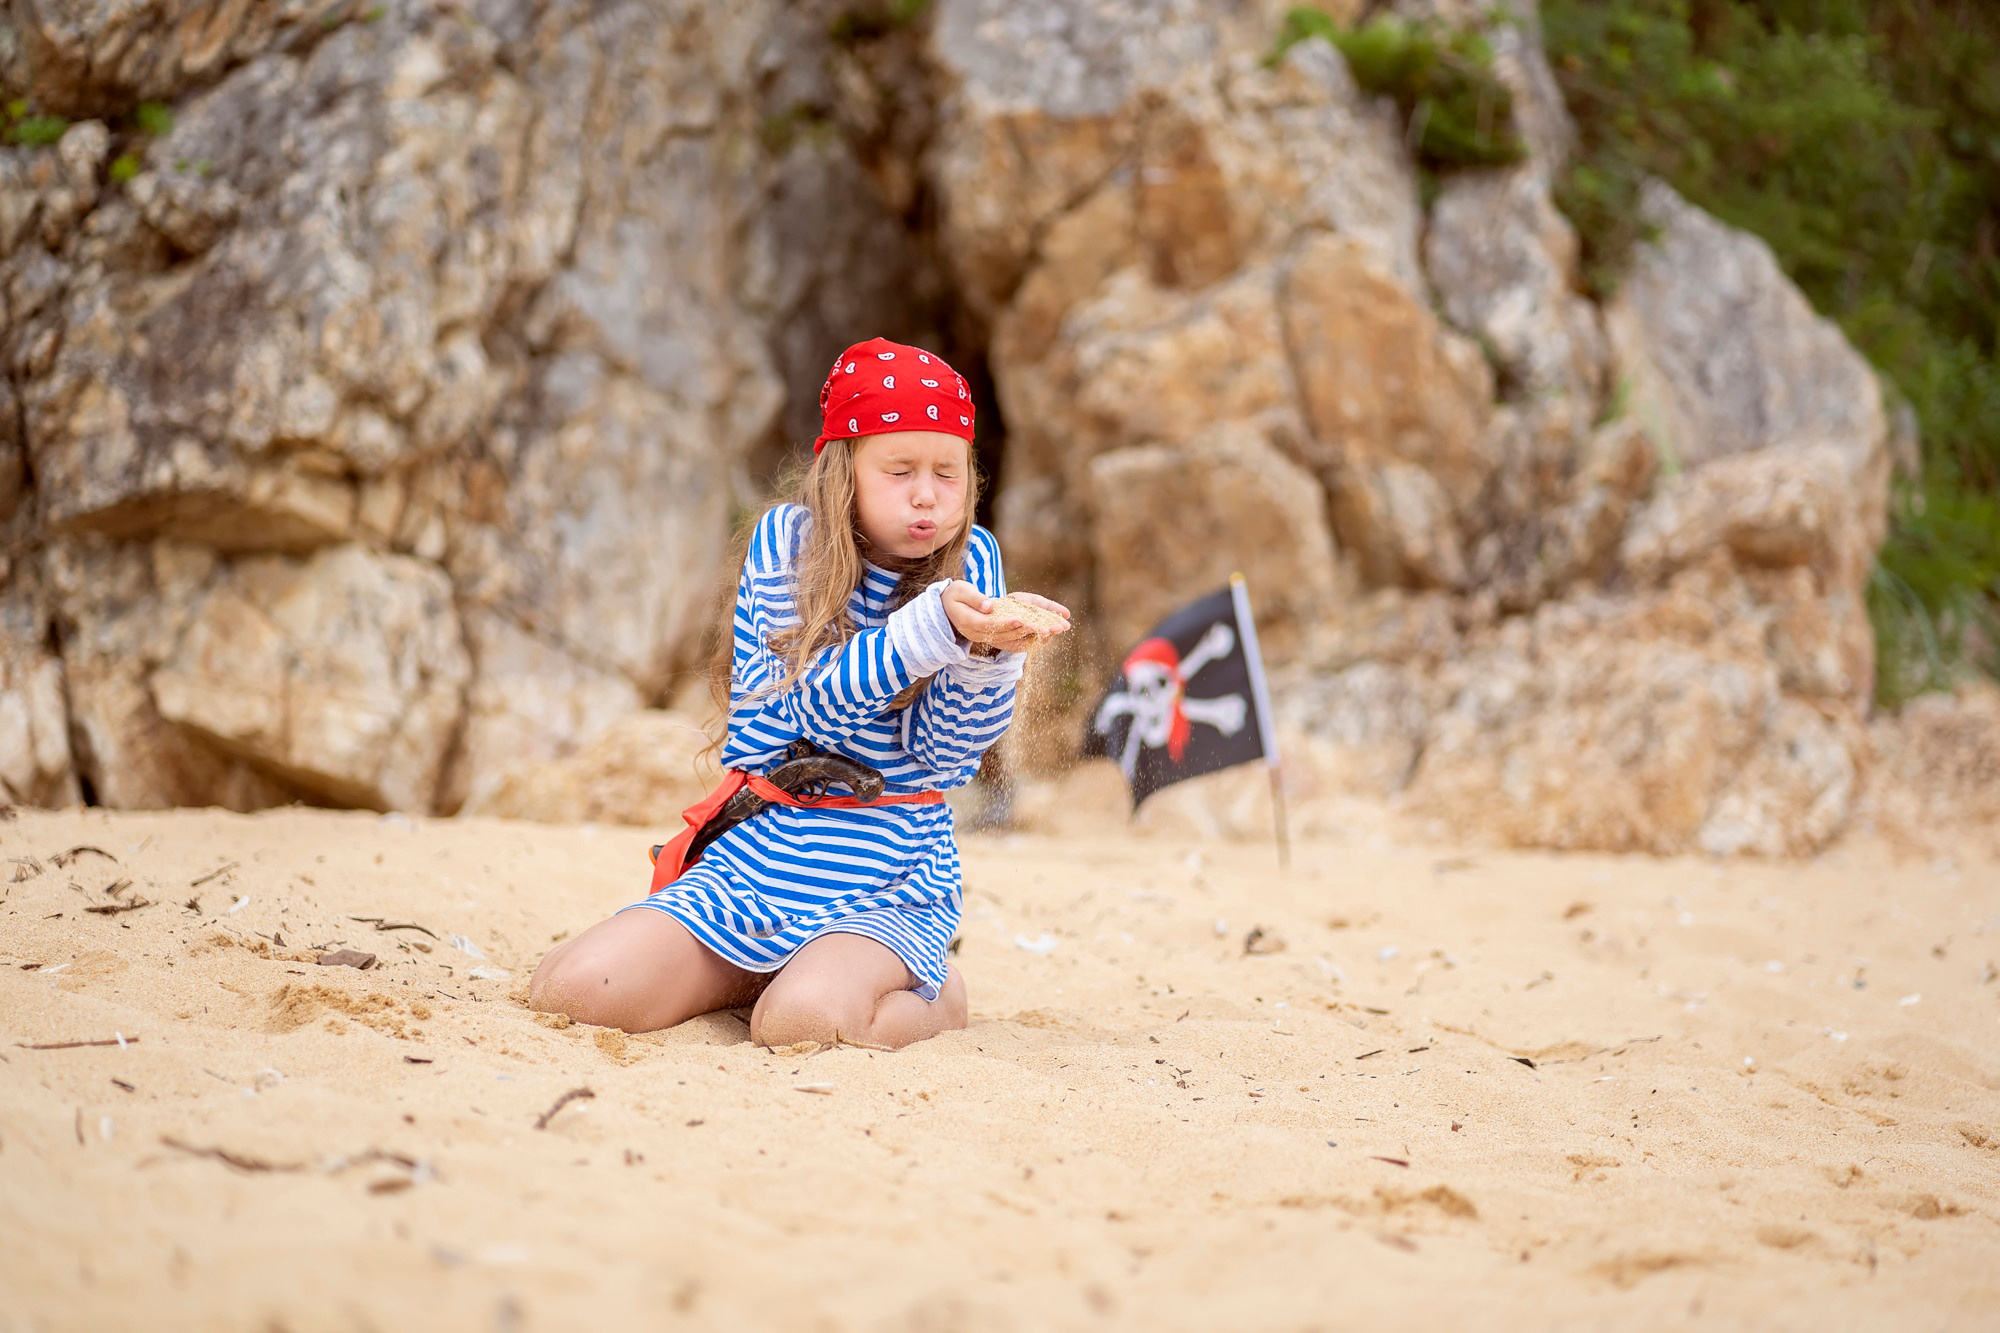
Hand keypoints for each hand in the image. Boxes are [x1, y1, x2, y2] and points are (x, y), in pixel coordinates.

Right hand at [941, 583, 1070, 654]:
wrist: (948, 610)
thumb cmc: (955, 596)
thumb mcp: (960, 591)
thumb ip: (974, 598)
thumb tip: (989, 605)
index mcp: (970, 623)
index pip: (990, 625)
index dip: (1007, 624)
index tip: (1023, 620)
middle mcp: (980, 635)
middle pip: (1007, 636)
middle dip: (1029, 630)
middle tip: (1049, 627)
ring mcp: (988, 638)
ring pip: (1014, 641)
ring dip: (1035, 636)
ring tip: (1055, 629)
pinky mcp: (995, 638)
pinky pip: (1014, 642)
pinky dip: (1031, 639)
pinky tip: (1047, 634)